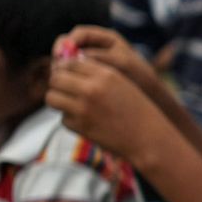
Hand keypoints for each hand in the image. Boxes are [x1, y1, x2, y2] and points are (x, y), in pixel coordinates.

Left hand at [46, 52, 167, 158]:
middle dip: (57, 84)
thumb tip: (65, 68)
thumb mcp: (121, 83)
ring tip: (69, 105)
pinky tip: (86, 122)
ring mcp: (84, 108)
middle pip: (56, 78)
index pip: (70, 63)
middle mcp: (92, 88)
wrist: (148, 138)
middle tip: (64, 90)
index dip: (65, 69)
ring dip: (58, 100)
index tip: (68, 76)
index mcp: (105, 74)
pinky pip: (63, 119)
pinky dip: (71, 120)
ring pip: (52, 97)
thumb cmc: (136, 110)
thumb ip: (97, 73)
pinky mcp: (80, 126)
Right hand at [58, 26, 151, 86]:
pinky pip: (71, 74)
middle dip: (60, 55)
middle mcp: (96, 47)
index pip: (79, 34)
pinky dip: (66, 78)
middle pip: (69, 45)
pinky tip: (63, 87)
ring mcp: (90, 62)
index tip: (60, 53)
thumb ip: (101, 57)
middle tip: (55, 68)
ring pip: (67, 61)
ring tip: (58, 79)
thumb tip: (77, 56)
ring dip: (60, 68)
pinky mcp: (86, 76)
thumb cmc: (140, 77)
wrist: (149, 95)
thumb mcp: (122, 64)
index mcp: (106, 39)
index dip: (67, 42)